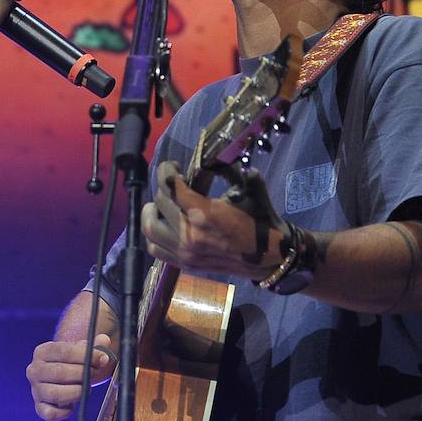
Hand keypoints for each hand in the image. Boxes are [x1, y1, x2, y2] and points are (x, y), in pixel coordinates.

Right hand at [27, 333, 115, 420]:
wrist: (62, 377)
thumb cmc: (73, 363)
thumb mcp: (82, 350)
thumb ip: (95, 345)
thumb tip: (104, 340)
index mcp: (42, 352)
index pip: (62, 351)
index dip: (85, 355)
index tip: (102, 358)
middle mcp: (35, 370)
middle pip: (59, 372)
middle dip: (82, 373)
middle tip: (95, 373)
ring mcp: (36, 389)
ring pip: (54, 394)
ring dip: (75, 392)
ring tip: (86, 389)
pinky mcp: (39, 407)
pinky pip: (50, 413)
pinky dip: (64, 412)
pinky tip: (73, 406)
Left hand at [140, 160, 288, 279]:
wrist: (271, 256)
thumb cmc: (261, 220)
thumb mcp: (250, 190)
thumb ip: (233, 171)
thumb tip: (219, 156)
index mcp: (204, 213)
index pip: (171, 186)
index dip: (167, 171)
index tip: (172, 166)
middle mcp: (189, 234)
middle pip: (159, 203)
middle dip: (164, 188)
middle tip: (173, 184)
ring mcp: (185, 252)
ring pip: (150, 228)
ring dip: (152, 212)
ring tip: (160, 205)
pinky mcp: (186, 264)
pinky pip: (155, 249)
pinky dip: (154, 236)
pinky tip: (165, 226)